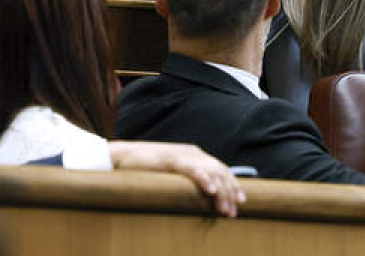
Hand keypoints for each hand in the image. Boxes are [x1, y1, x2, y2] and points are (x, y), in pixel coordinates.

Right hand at [107, 141, 244, 216]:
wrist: (124, 156)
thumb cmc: (147, 167)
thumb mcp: (173, 172)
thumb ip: (187, 178)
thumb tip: (202, 194)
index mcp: (195, 154)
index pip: (221, 169)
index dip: (233, 185)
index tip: (241, 202)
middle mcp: (193, 152)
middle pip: (220, 171)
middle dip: (229, 193)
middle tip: (231, 212)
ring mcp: (182, 154)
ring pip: (210, 172)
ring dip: (220, 192)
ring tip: (224, 208)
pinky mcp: (170, 159)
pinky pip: (191, 168)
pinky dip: (203, 178)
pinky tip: (210, 190)